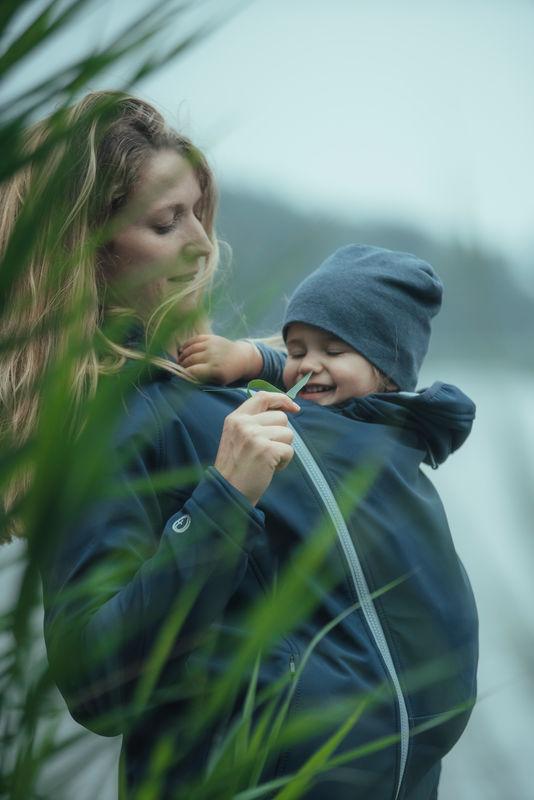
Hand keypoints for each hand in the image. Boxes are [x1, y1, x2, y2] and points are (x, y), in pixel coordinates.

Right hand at [178, 335, 262, 384]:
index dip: (184, 373)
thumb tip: (187, 379)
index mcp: (215, 368)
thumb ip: (204, 380)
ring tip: (180, 361)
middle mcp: (212, 355)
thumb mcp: (219, 381)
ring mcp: (211, 345)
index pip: (193, 370)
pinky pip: (194, 339)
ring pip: (190, 349)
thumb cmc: (229, 373)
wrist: (242, 357)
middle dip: (182, 365)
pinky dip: (186, 345)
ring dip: (182, 355)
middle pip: (190, 359)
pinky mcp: (211, 337)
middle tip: (179, 369)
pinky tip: (182, 350)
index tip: (179, 376)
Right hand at [214, 391, 299, 505]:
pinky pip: (290, 450)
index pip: (262, 397)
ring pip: (288, 433)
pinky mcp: (266, 450)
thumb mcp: (237, 437)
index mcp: (235, 418)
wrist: (227, 492)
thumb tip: (284, 410)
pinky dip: (284, 462)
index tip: (294, 408)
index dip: (281, 399)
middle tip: (266, 451)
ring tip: (266, 460)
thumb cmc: (236, 468)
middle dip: (281, 435)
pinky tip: (269, 469)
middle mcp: (243, 423)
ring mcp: (254, 436)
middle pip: (281, 417)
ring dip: (283, 449)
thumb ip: (253, 422)